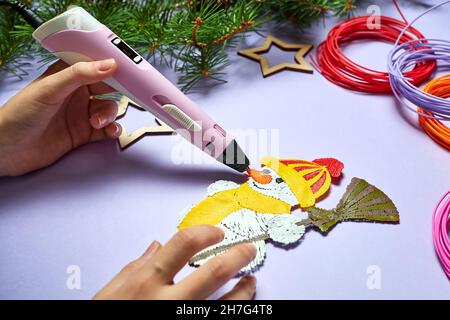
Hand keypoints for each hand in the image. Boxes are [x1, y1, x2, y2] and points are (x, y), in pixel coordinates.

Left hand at [0, 59, 120, 176]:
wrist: (7, 151)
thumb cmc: (20, 114)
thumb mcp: (50, 89)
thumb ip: (80, 75)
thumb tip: (110, 64)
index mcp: (67, 76)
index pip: (96, 65)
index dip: (113, 66)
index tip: (130, 70)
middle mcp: (77, 93)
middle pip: (108, 88)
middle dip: (118, 93)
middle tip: (127, 95)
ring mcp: (81, 114)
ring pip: (109, 110)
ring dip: (109, 115)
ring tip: (96, 123)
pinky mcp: (84, 134)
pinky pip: (107, 129)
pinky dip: (112, 130)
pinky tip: (108, 132)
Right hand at [94, 225, 256, 299]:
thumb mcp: (108, 295)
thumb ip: (133, 268)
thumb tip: (155, 246)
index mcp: (146, 283)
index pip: (184, 245)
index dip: (206, 233)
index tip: (217, 232)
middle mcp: (167, 302)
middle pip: (213, 272)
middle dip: (237, 256)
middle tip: (248, 249)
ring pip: (227, 305)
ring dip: (244, 290)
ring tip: (250, 281)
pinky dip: (236, 312)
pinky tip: (240, 307)